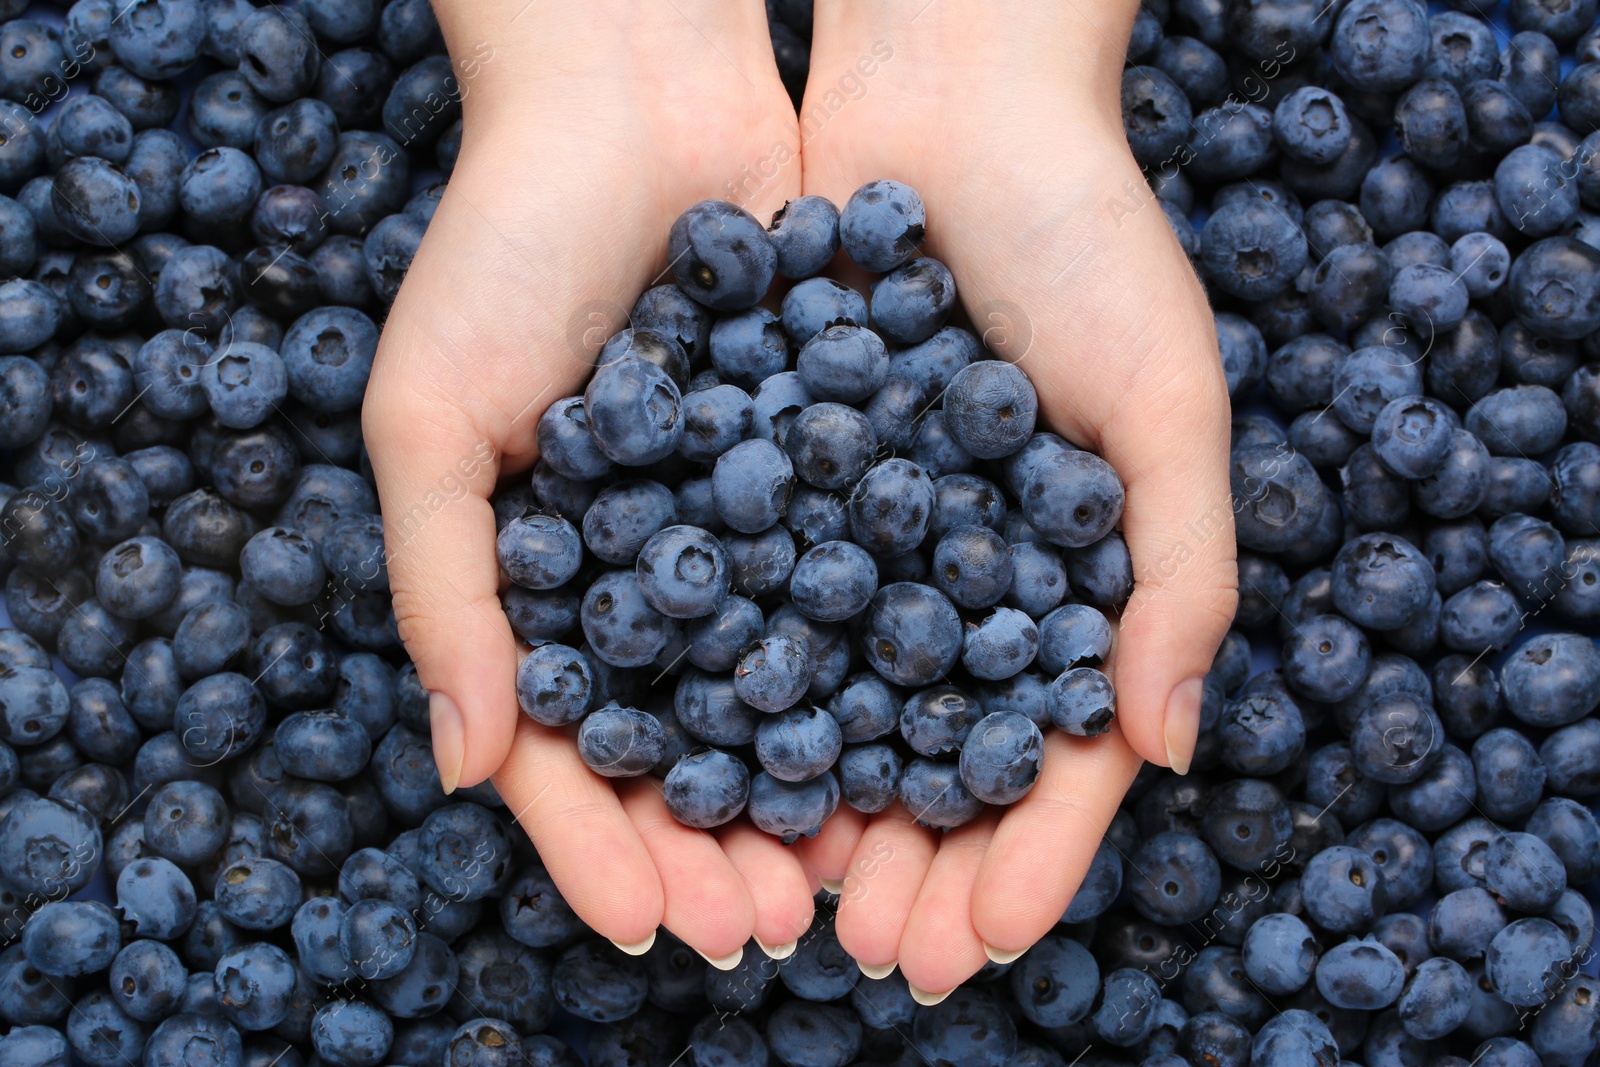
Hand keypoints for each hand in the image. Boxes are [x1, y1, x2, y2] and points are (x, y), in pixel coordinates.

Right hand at [364, 0, 819, 959]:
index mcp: (538, 584)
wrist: (637, 88)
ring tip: (855, 870)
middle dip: (723, 844)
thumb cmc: (502, 241)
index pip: (569, 753)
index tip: (662, 924)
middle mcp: (647, 571)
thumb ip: (442, 591)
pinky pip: (859, 589)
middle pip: (685, 745)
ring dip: (813, 787)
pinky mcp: (827, 468)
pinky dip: (884, 666)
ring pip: (783, 690)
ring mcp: (740, 526)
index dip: (605, 848)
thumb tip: (467, 769)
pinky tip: (923, 738)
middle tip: (777, 926)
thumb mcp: (431, 416)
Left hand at [798, 1, 1237, 996]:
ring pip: (834, 708)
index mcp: (1073, 581)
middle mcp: (962, 577)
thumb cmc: (1089, 234)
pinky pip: (750, 606)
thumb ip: (1183, 575)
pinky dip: (732, 688)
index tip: (982, 940)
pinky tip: (700, 764)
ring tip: (779, 898)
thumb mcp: (1168, 401)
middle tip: (869, 951)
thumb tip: (1167, 750)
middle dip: (909, 862)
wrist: (949, 95)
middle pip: (934, 755)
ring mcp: (866, 538)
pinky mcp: (774, 485)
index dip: (1028, 857)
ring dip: (811, 810)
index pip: (1052, 754)